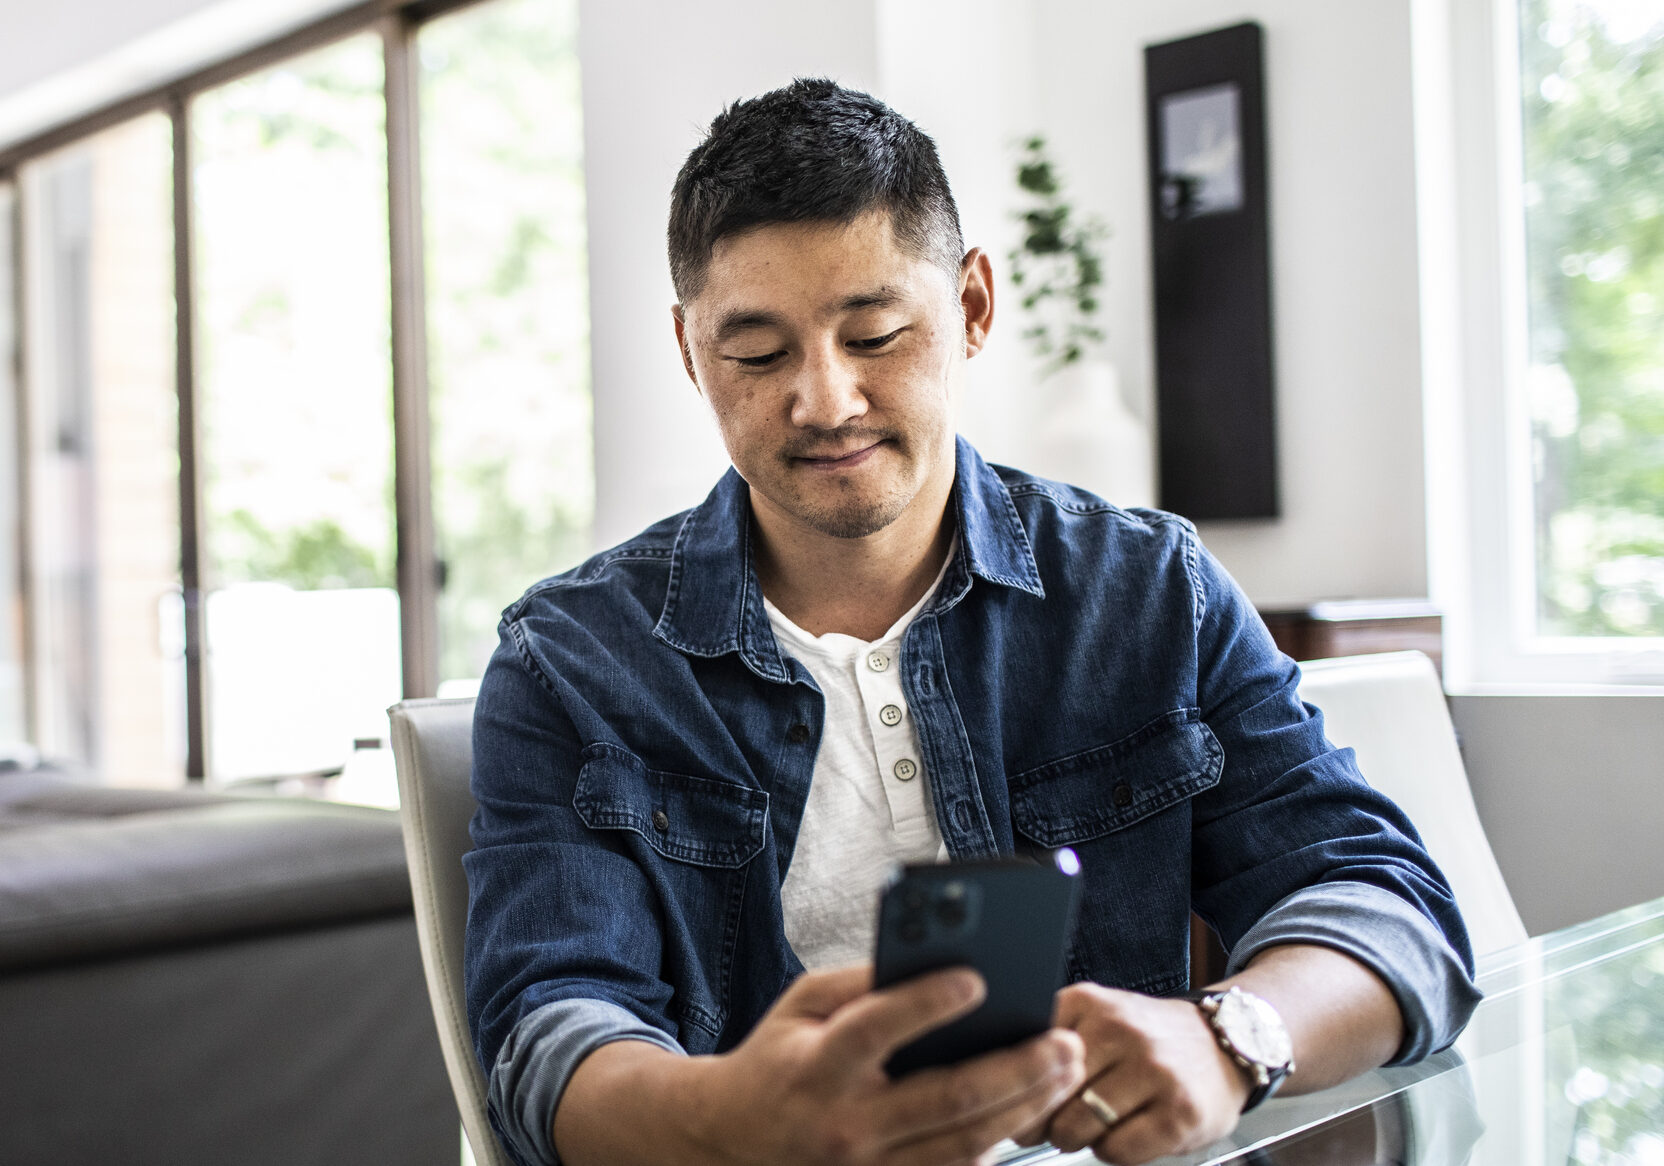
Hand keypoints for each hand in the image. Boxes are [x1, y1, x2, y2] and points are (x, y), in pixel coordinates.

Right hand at [685, 964, 1085, 1165]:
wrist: (730, 1140)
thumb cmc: (777, 1057)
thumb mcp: (802, 1003)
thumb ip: (863, 982)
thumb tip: (935, 958)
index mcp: (818, 1066)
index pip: (877, 1030)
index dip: (927, 1003)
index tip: (977, 978)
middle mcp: (845, 1123)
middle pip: (946, 1099)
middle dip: (1016, 1069)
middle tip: (1063, 1041)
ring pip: (964, 1145)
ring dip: (1024, 1108)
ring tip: (1064, 1070)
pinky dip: (996, 1142)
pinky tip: (1027, 1109)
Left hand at [1018, 983, 1249, 1164]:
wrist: (1227, 1045)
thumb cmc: (1148, 1041)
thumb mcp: (1099, 1019)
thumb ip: (1053, 1042)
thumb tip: (998, 1088)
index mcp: (1090, 1003)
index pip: (1028, 1055)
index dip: (1018, 1089)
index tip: (1019, 1101)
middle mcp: (1121, 1030)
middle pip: (1049, 1096)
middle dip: (1043, 1121)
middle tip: (1055, 1124)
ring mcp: (1153, 1070)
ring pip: (1078, 1127)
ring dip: (1077, 1139)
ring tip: (1093, 1126)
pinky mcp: (1179, 1112)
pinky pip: (1117, 1151)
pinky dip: (1113, 1152)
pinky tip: (1126, 1133)